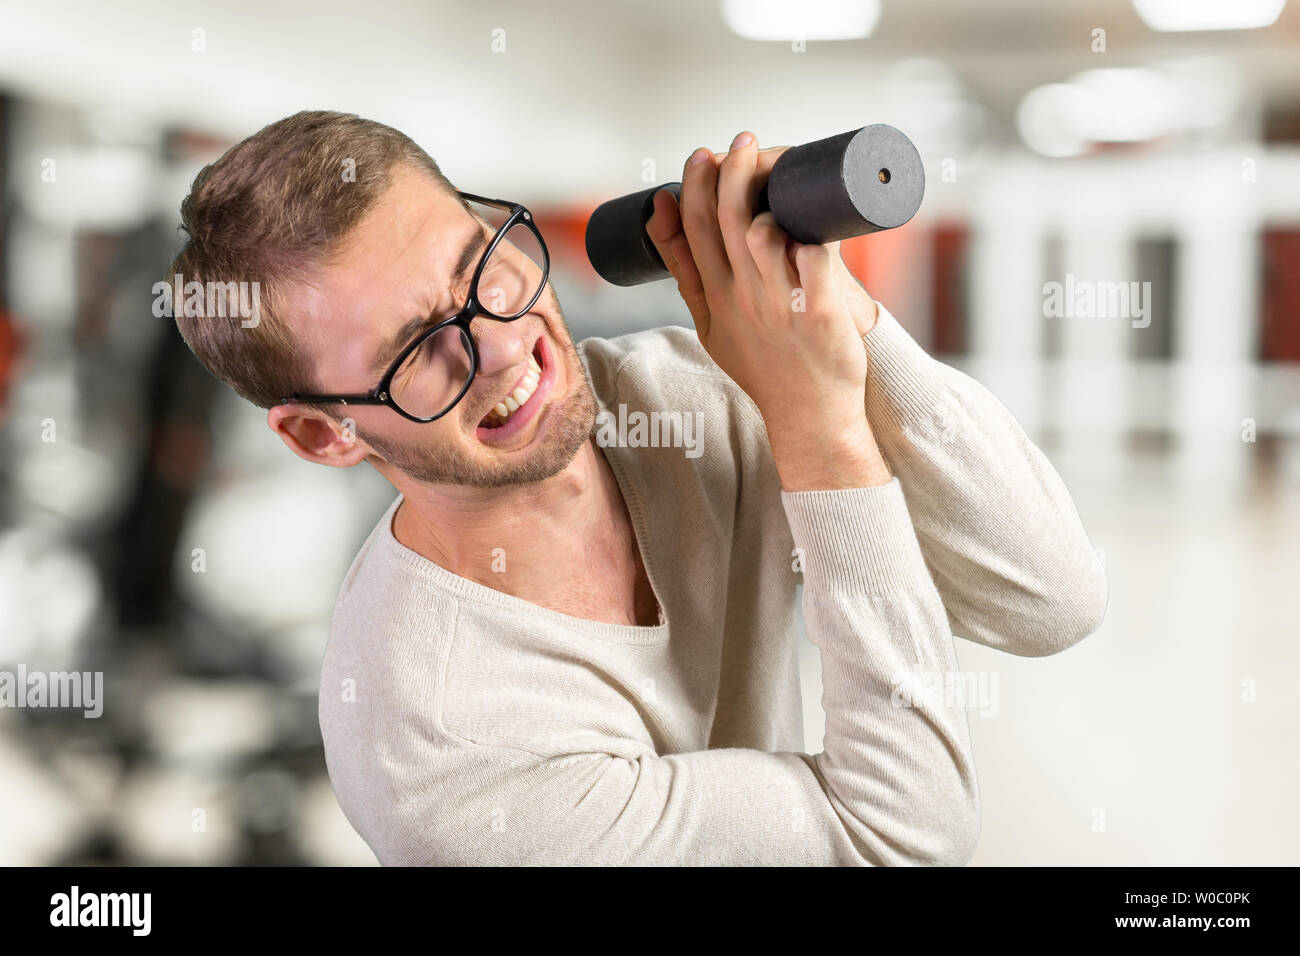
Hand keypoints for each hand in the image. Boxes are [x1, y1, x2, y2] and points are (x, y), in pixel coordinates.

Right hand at [645, 131, 889, 489]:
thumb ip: (687, 271)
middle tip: (744, 140)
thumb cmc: (765, 365)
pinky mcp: (819, 310)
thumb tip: (662, 211)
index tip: (701, 155)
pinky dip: (809, 231)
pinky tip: (813, 210)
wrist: (809, 414)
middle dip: (731, 172)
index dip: (694, 187)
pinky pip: (813, 257)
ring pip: (762, 234)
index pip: (693, 231)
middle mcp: (742, 298)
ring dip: (765, 194)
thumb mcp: (709, 323)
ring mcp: (780, 304)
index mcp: (714, 298)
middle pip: (726, 222)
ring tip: (775, 163)